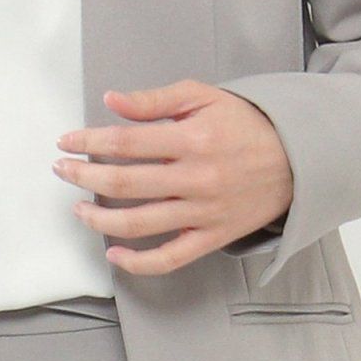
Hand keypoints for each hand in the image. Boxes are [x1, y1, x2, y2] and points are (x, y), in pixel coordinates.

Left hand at [52, 81, 293, 275]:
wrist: (297, 158)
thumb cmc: (246, 124)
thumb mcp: (203, 97)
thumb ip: (154, 100)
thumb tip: (110, 100)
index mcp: (192, 139)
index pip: (125, 142)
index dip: (88, 142)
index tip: (67, 141)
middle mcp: (196, 178)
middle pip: (124, 182)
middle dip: (84, 176)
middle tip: (62, 169)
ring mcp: (204, 212)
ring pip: (139, 224)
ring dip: (99, 218)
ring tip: (78, 208)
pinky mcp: (213, 237)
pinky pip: (170, 258)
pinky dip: (138, 263)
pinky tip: (113, 253)